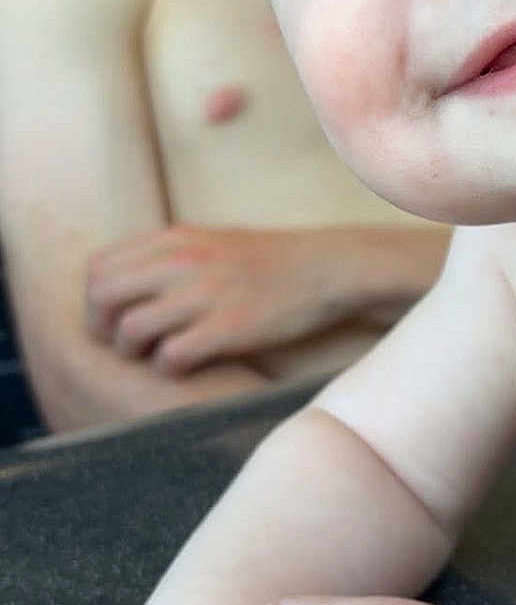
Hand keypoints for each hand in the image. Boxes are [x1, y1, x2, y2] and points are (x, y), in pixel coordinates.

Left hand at [85, 225, 344, 374]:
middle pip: (103, 297)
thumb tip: (128, 283)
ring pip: (131, 329)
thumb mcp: (215, 240)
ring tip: (159, 355)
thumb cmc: (274, 261)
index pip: (100, 267)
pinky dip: (170, 367)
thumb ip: (171, 256)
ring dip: (136, 351)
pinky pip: (171, 355)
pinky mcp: (231, 327)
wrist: (329, 268)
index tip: (113, 319)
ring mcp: (208, 294)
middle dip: (104, 328)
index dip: (96, 301)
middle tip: (127, 344)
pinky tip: (190, 364)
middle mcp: (185, 260)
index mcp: (178, 237)